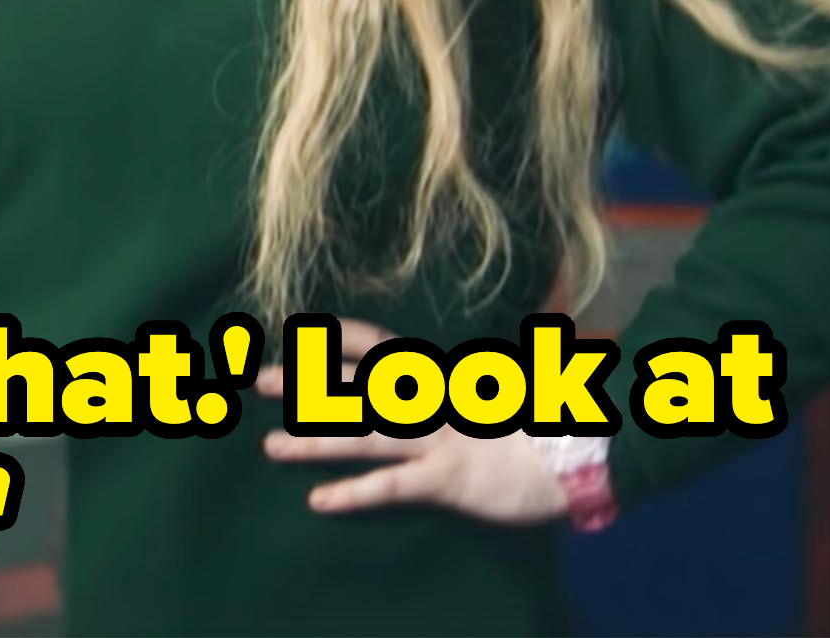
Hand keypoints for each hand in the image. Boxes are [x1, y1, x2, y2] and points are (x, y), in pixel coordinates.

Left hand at [256, 316, 566, 524]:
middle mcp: (426, 401)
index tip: (293, 328)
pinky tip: (319, 501)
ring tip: (270, 446)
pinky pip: (391, 487)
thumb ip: (440, 385)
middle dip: (304, 384)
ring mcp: (434, 440)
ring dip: (313, 441)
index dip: (334, 337)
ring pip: (362, 436)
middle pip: (354, 388)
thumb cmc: (524, 422)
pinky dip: (354, 493)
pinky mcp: (446, 480)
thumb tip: (406, 378)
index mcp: (434, 374)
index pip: (374, 344)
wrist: (573, 453)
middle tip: (256, 380)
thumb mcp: (478, 389)